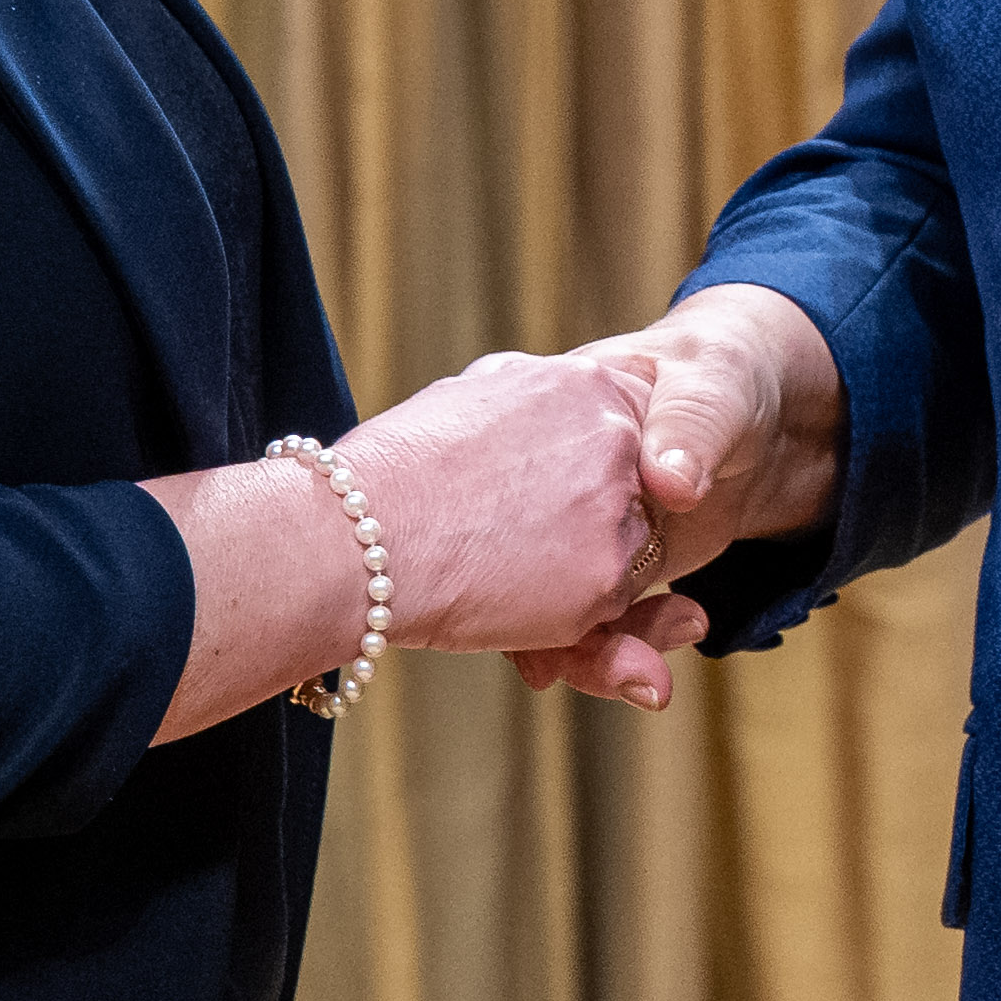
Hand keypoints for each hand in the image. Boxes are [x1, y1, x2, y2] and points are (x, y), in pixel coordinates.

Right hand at [335, 348, 665, 660]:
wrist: (355, 540)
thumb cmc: (396, 470)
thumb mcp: (476, 395)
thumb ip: (534, 397)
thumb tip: (545, 404)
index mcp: (587, 383)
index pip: (644, 419)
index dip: (608, 459)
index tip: (571, 484)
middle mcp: (614, 439)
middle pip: (636, 491)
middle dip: (593, 519)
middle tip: (521, 532)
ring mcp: (615, 510)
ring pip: (627, 554)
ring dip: (578, 570)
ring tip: (501, 563)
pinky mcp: (605, 581)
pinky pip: (606, 610)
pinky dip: (566, 617)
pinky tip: (503, 598)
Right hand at [512, 288, 845, 710]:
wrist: (767, 412)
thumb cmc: (732, 375)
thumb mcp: (718, 385)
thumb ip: (691, 428)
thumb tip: (670, 481)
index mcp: (569, 407)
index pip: (512, 468)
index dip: (493, 532)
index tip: (514, 598)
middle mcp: (561, 471)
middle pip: (526, 553)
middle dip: (538, 621)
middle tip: (556, 664)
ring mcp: (578, 522)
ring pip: (555, 598)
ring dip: (587, 651)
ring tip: (643, 680)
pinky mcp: (607, 564)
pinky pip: (593, 620)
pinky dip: (612, 654)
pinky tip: (644, 677)